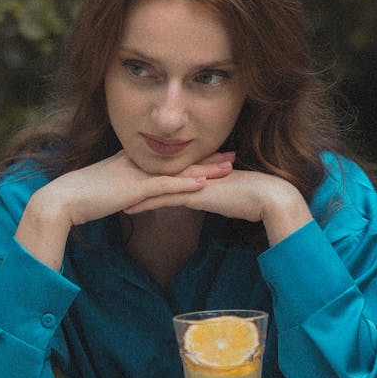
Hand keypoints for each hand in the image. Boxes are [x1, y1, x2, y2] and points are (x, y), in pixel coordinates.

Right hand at [15, 150, 234, 268]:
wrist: (62, 200)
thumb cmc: (79, 199)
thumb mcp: (106, 192)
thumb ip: (122, 193)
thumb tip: (133, 200)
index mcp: (132, 163)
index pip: (169, 157)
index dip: (192, 156)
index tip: (213, 153)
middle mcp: (138, 164)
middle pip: (179, 159)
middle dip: (207, 157)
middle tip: (232, 154)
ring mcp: (137, 175)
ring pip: (178, 170)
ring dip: (205, 168)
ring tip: (229, 166)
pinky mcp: (135, 188)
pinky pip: (166, 185)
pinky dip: (186, 185)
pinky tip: (204, 184)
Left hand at [123, 167, 312, 246]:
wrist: (267, 197)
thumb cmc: (251, 198)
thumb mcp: (226, 194)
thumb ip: (212, 193)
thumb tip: (203, 197)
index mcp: (197, 168)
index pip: (166, 169)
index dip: (145, 171)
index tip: (126, 174)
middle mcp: (191, 171)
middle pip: (155, 173)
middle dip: (131, 178)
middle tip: (109, 182)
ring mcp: (191, 181)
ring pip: (155, 185)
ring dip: (132, 192)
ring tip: (111, 196)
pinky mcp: (194, 194)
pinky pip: (164, 198)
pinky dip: (144, 203)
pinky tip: (128, 209)